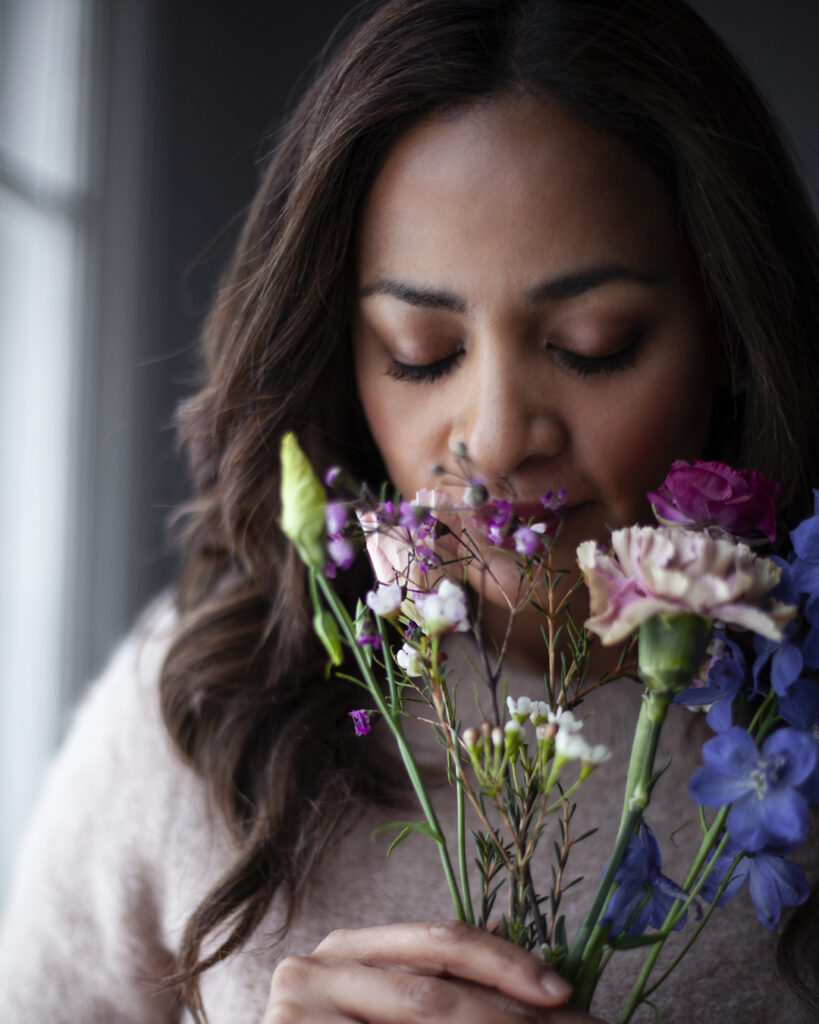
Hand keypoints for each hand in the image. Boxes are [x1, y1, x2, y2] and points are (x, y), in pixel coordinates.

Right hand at [264, 920, 606, 1021]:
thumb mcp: (389, 1007)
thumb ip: (438, 986)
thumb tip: (525, 967)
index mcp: (352, 948)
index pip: (442, 941)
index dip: (506, 963)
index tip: (565, 993)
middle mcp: (320, 964)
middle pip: (433, 991)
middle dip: (508, 1017)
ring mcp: (297, 1006)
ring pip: (420, 1016)